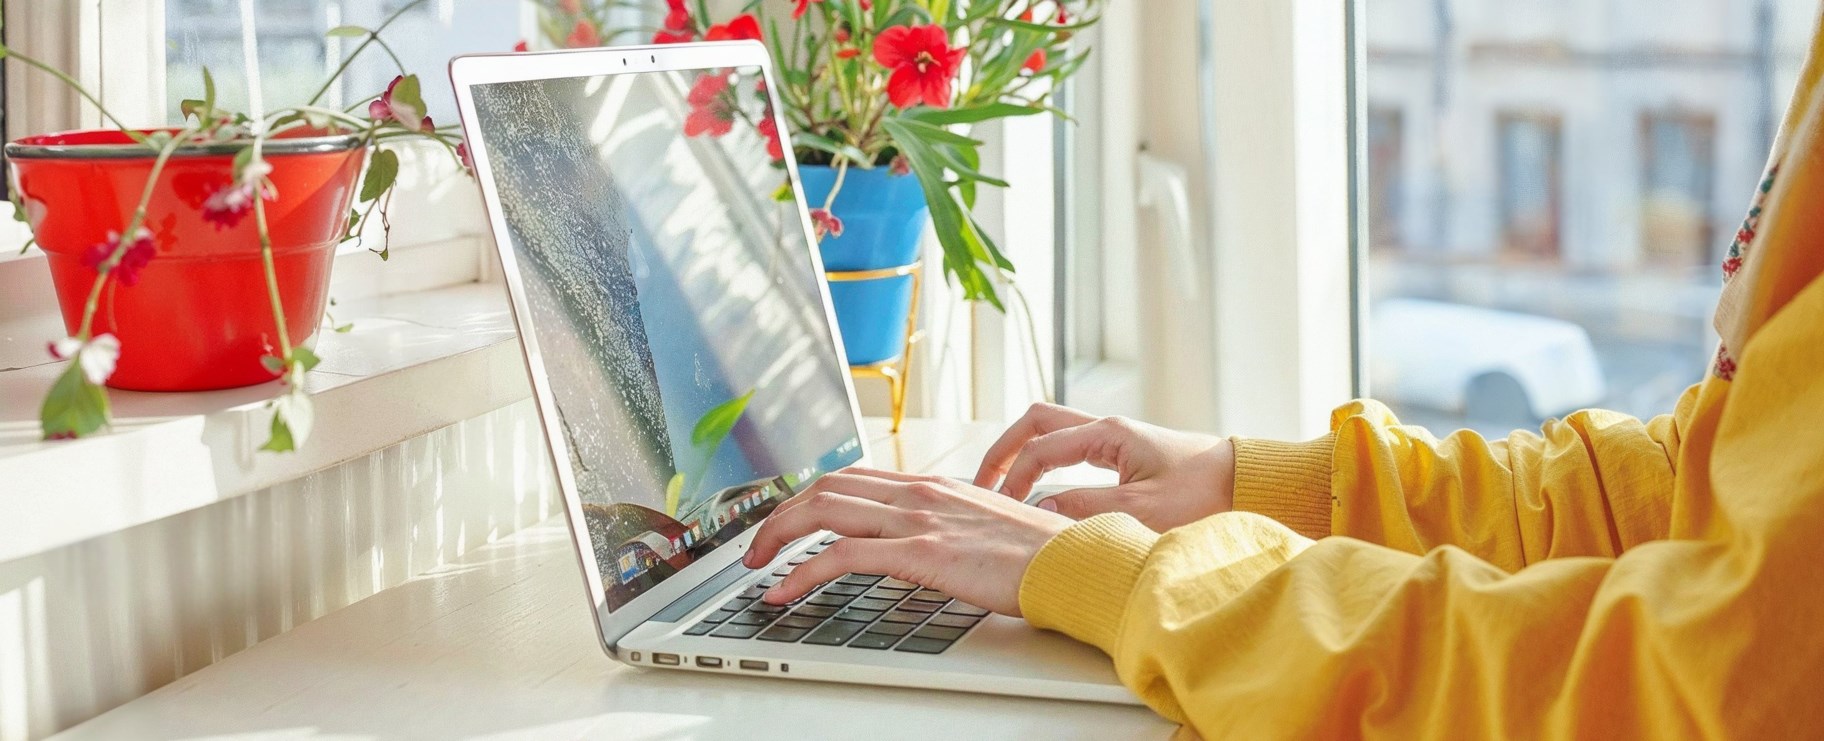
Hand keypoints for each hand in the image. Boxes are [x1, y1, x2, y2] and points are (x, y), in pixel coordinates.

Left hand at [742, 467, 1073, 615]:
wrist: (1076, 560)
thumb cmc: (1041, 554)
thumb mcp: (985, 530)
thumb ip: (951, 529)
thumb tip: (930, 546)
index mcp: (933, 485)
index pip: (853, 477)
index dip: (810, 496)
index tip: (788, 521)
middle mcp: (919, 492)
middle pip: (827, 487)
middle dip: (780, 515)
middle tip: (757, 546)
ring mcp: (918, 518)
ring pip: (824, 510)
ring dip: (778, 537)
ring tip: (756, 567)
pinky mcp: (920, 550)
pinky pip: (841, 555)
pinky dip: (802, 572)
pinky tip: (785, 591)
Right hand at [974, 403, 1236, 531]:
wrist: (1246, 484)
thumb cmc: (1203, 494)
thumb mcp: (1140, 510)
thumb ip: (1084, 508)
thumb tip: (1038, 510)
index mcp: (1107, 434)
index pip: (1040, 448)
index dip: (1013, 478)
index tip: (1001, 508)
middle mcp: (1107, 428)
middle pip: (1036, 422)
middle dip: (1004, 449)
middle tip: (981, 483)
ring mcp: (1116, 438)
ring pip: (1053, 431)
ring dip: (1024, 453)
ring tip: (1004, 486)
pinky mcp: (1126, 453)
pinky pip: (1071, 448)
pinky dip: (1047, 462)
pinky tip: (1044, 489)